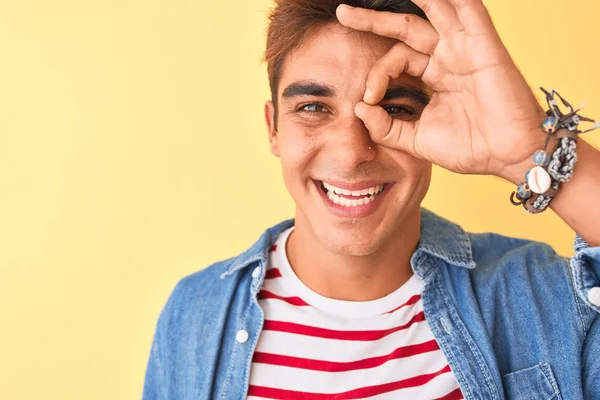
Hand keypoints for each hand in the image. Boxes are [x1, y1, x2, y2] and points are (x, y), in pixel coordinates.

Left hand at [336, 0, 547, 178]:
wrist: (509, 157)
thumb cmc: (472, 148)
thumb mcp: (417, 140)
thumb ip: (387, 127)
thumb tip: (359, 107)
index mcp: (434, 75)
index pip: (396, 59)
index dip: (377, 74)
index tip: (367, 98)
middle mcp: (448, 56)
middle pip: (407, 26)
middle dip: (374, 19)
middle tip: (342, 13)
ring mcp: (465, 48)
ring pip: (436, 9)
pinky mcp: (484, 46)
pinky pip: (469, 11)